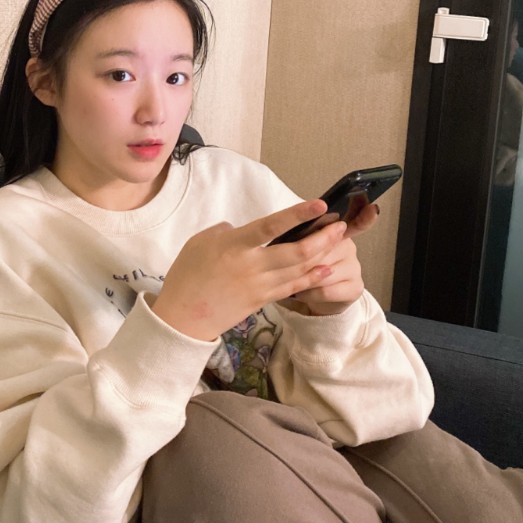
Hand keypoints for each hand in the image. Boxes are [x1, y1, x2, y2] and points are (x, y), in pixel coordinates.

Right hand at [151, 200, 347, 341]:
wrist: (182, 318)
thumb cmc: (186, 275)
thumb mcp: (199, 241)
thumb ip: (225, 231)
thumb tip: (242, 230)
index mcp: (234, 245)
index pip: (272, 226)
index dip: (298, 215)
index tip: (319, 205)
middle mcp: (251, 266)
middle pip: (297, 252)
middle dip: (323, 238)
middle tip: (340, 225)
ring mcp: (259, 286)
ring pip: (300, 270)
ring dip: (323, 255)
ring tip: (339, 241)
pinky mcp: (262, 301)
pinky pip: (292, 288)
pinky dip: (311, 278)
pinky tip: (326, 269)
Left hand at [291, 202, 379, 315]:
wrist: (315, 298)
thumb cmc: (305, 268)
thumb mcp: (300, 248)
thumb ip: (304, 236)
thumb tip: (299, 223)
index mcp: (336, 232)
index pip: (354, 221)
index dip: (365, 216)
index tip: (372, 207)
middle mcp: (349, 247)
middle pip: (325, 250)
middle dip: (302, 261)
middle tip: (285, 268)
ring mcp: (355, 268)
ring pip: (324, 272)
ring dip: (302, 280)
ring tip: (291, 282)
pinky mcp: (355, 288)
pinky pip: (326, 290)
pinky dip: (309, 293)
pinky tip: (302, 293)